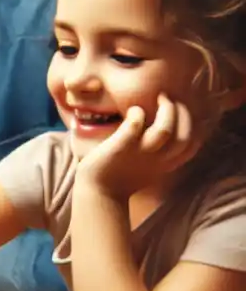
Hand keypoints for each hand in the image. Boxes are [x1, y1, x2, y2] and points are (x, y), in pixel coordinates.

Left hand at [75, 94, 196, 198]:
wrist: (95, 194)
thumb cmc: (117, 179)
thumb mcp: (144, 168)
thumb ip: (155, 153)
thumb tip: (157, 130)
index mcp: (163, 164)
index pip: (191, 144)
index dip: (193, 125)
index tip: (183, 112)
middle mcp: (156, 159)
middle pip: (184, 135)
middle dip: (183, 113)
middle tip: (168, 97)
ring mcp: (138, 153)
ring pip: (165, 130)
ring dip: (166, 110)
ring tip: (158, 96)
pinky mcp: (119, 147)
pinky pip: (135, 127)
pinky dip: (137, 114)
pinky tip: (133, 110)